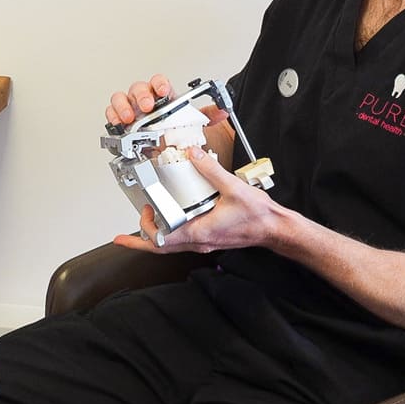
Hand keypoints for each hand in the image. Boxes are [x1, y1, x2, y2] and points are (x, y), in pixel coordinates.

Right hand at [105, 75, 230, 133]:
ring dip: (123, 106)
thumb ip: (209, 114)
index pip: (158, 82)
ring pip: (120, 99)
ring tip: (129, 117)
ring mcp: (131, 111)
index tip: (163, 91)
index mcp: (161, 96)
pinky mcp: (121, 124)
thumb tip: (223, 110)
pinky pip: (112, 115)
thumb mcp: (195, 122)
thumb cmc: (176, 128)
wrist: (168, 145)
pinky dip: (112, 118)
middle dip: (141, 96)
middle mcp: (144, 101)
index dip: (159, 83)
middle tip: (147, 107)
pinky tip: (117, 124)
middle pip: (138, 88)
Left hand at [111, 147, 288, 254]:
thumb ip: (211, 170)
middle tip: (130, 230)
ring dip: (156, 236)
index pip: (163, 240)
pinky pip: (182, 241)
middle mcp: (200, 242)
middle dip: (142, 240)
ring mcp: (204, 242)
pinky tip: (170, 221)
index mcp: (201, 232)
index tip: (139, 219)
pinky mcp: (209, 238)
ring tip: (145, 223)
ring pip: (171, 246)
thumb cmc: (258, 216)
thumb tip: (193, 156)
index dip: (146, 231)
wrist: (274, 228)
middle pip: (162, 248)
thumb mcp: (233, 188)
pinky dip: (170, 233)